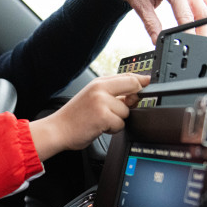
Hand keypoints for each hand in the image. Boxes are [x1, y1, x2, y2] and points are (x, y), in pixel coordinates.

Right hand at [30, 73, 149, 160]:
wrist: (57, 130)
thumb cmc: (74, 117)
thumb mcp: (92, 98)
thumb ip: (113, 94)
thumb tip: (137, 95)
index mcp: (98, 83)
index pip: (128, 76)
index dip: (141, 81)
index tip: (148, 84)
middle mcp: (100, 89)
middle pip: (133, 87)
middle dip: (131, 101)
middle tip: (115, 110)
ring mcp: (101, 102)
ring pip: (127, 111)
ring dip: (117, 120)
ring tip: (100, 121)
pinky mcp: (103, 116)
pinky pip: (120, 124)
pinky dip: (112, 129)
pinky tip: (99, 127)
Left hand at [103, 0, 206, 44]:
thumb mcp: (140, 6)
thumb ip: (151, 25)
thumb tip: (158, 41)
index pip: (187, 15)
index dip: (190, 33)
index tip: (190, 44)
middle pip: (204, 12)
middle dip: (203, 31)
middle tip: (198, 46)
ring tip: (203, 38)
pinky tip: (202, 24)